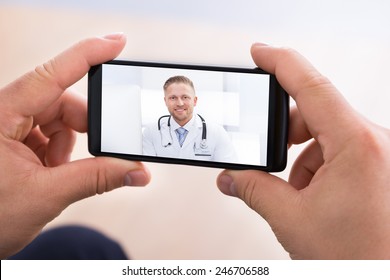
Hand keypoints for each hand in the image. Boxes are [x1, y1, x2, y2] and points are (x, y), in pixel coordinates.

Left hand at [0, 34, 150, 258]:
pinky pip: (50, 134)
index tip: (118, 42)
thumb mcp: (45, 196)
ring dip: (70, 145)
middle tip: (103, 152)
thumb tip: (136, 172)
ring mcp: (9, 126)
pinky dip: (60, 153)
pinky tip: (51, 173)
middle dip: (85, 128)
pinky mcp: (14, 139)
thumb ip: (96, 180)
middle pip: (61, 102)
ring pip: (58, 120)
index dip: (87, 54)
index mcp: (0, 115)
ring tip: (58, 174)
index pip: (51, 75)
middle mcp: (3, 113)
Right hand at [217, 43, 389, 258]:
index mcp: (357, 146)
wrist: (384, 278)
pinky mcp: (375, 167)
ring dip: (299, 159)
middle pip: (315, 113)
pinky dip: (315, 168)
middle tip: (262, 154)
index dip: (281, 63)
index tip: (259, 52)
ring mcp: (376, 155)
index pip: (312, 87)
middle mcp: (373, 143)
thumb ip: (254, 190)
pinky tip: (310, 197)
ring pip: (324, 136)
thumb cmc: (360, 258)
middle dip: (283, 133)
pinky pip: (337, 152)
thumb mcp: (292, 220)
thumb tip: (229, 177)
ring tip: (294, 193)